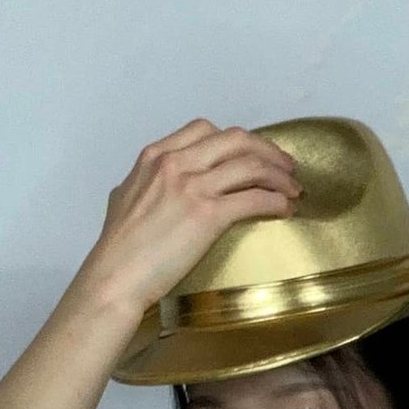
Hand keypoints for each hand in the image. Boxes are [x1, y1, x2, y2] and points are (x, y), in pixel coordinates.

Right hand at [72, 118, 300, 314]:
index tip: (251, 154)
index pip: (205, 130)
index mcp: (155, 156)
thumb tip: (152, 185)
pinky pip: (254, 197)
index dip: (236, 140)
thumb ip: (143, 183)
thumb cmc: (117, 249)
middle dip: (267, 150)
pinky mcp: (208, 215)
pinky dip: (276, 200)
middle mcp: (176, 164)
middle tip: (285, 167)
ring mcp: (192, 187)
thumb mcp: (123, 198)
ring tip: (293, 189)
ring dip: (279, 175)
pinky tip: (285, 208)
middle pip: (236, 140)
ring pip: (251, 165)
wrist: (114, 278)